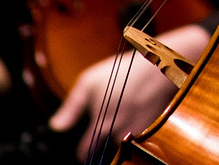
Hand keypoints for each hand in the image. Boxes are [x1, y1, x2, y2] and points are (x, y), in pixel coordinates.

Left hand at [48, 23, 209, 160]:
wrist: (161, 65)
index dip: (80, 153)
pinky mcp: (153, 130)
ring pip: (121, 145)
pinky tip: (136, 113)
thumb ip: (71, 107)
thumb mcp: (89, 81)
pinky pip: (138, 139)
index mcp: (101, 125)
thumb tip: (57, 126)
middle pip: (104, 152)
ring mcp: (138, 134)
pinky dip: (134, 131)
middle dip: (102, 143)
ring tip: (122, 114)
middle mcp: (119, 134)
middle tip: (106, 123)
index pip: (85, 154)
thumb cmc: (124, 71)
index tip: (82, 150)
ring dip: (119, 136)